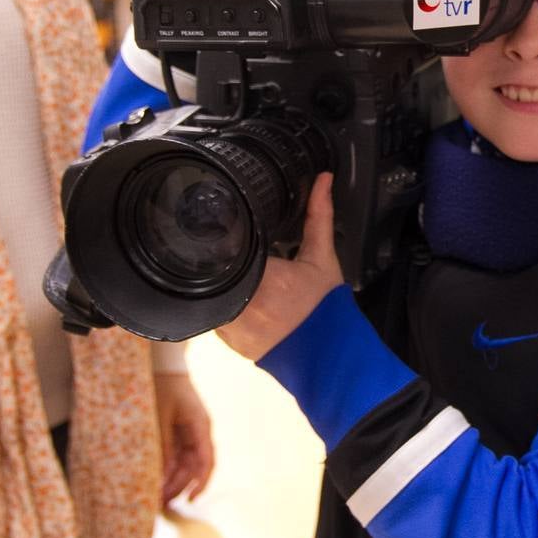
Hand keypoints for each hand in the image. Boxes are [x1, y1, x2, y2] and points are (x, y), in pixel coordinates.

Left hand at [154, 372, 214, 505]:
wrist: (163, 367)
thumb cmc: (163, 388)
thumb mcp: (160, 418)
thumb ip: (162, 445)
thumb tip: (162, 475)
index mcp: (200, 427)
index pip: (206, 461)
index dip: (201, 482)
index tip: (191, 499)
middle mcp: (198, 433)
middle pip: (194, 467)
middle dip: (179, 486)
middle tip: (160, 504)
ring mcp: (189, 433)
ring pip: (185, 464)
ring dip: (172, 480)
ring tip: (156, 497)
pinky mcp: (178, 433)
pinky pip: (176, 457)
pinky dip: (168, 470)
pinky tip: (156, 481)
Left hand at [217, 171, 342, 360]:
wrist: (330, 357)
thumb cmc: (327, 308)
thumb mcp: (323, 258)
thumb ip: (318, 217)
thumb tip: (323, 180)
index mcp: (265, 278)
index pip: (228, 248)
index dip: (223, 237)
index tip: (226, 229)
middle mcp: (242, 304)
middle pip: (212, 269)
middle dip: (219, 259)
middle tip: (231, 249)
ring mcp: (231, 326)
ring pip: (207, 292)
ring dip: (217, 281)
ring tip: (233, 273)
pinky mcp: (227, 342)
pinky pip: (214, 314)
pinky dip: (222, 304)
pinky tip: (239, 298)